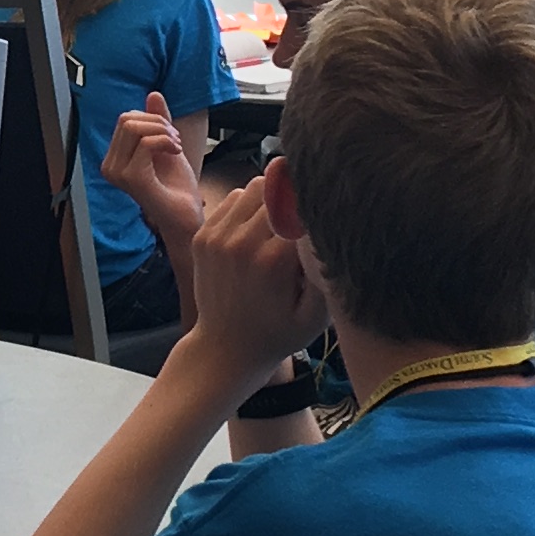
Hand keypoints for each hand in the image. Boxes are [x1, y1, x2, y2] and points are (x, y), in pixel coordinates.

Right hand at [101, 90, 203, 263]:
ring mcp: (118, 173)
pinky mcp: (131, 178)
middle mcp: (110, 167)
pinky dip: (166, 142)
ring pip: (134, 127)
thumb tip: (153, 94)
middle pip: (127, 119)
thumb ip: (159, 121)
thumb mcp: (167, 144)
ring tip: (175, 146)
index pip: (125, 118)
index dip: (152, 119)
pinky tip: (175, 153)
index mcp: (114, 159)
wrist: (186, 216)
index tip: (170, 136)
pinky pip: (146, 143)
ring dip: (163, 132)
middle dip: (158, 122)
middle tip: (174, 140)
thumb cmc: (177, 188)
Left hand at [177, 175, 325, 389]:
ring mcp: (217, 236)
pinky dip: (249, 207)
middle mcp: (241, 242)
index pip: (303, 205)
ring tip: (280, 230)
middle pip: (279, 189)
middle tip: (302, 227)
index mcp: (273, 260)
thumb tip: (331, 224)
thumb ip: (326, 268)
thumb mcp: (317, 314)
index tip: (325, 222)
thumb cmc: (280, 333)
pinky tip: (257, 234)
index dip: (317, 209)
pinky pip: (234, 198)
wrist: (226, 349)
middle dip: (295, 202)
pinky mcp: (203, 234)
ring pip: (256, 187)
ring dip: (272, 200)